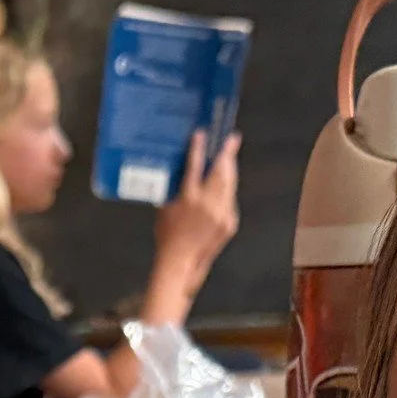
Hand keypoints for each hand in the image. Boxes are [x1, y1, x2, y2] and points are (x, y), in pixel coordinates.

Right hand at [154, 130, 240, 285]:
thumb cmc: (167, 237)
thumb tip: (181, 170)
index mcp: (188, 199)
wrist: (182, 263)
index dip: (198, 148)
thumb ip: (174, 189)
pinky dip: (227, 191)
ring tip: (231, 156)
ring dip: (230, 169)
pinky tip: (226, 185)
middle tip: (232, 139)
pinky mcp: (229, 222)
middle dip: (227, 153)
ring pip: (229, 184)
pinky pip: (230, 200)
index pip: (194, 166)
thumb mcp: (164, 209)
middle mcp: (207, 204)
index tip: (202, 134)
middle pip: (221, 172)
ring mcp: (221, 214)